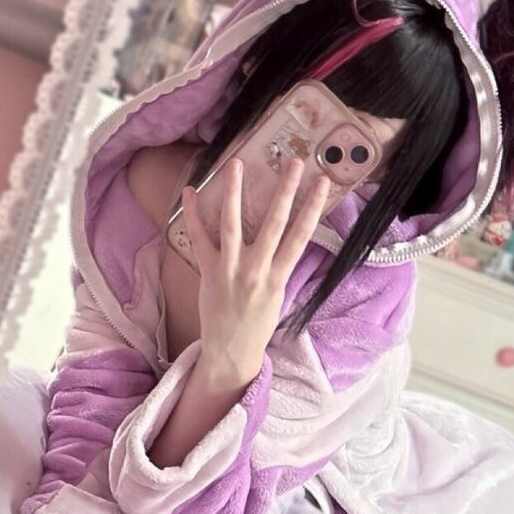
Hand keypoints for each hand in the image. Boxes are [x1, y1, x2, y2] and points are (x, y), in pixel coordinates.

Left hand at [180, 157, 329, 384]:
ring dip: (233, 192)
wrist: (231, 351)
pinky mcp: (208, 272)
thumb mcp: (278, 296)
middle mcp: (257, 270)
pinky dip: (193, 214)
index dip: (313, 206)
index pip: (302, 235)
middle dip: (285, 190)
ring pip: (232, 224)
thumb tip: (289, 236)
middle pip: (274, 223)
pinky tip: (191, 191)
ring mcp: (231, 270)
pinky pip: (199, 239)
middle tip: (294, 162)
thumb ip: (281, 265)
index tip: (322, 181)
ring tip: (236, 164)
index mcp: (279, 277)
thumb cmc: (258, 324)